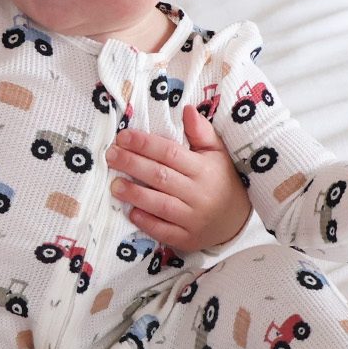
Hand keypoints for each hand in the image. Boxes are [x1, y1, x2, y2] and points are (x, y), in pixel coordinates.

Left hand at [108, 103, 251, 252]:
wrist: (237, 220)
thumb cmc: (221, 179)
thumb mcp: (217, 153)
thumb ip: (202, 132)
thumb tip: (187, 109)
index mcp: (204, 169)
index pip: (170, 153)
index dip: (145, 144)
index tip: (123, 136)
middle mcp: (199, 194)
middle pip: (160, 176)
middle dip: (132, 164)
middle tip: (111, 156)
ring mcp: (194, 219)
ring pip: (160, 205)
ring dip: (135, 194)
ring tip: (114, 185)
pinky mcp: (188, 239)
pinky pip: (165, 231)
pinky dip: (147, 223)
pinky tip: (131, 212)